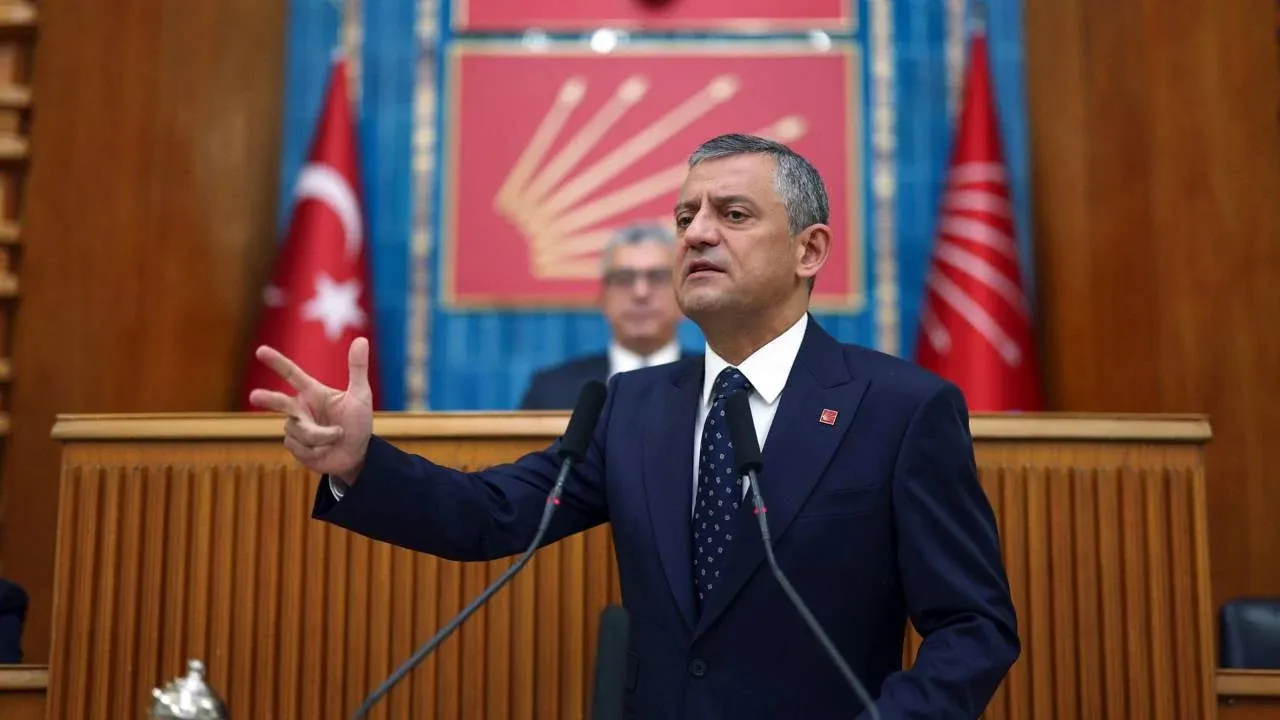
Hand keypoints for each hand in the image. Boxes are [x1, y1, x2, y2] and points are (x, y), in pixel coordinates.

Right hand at [248, 337, 373, 483]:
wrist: (356, 455)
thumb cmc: (358, 423)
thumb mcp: (360, 396)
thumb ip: (357, 369)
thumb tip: (361, 339)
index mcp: (313, 392)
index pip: (292, 374)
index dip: (276, 362)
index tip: (260, 351)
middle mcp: (300, 408)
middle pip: (279, 402)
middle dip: (267, 399)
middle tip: (254, 396)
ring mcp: (295, 428)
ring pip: (300, 430)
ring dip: (323, 436)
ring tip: (337, 437)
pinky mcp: (294, 446)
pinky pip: (301, 446)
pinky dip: (318, 450)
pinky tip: (325, 451)